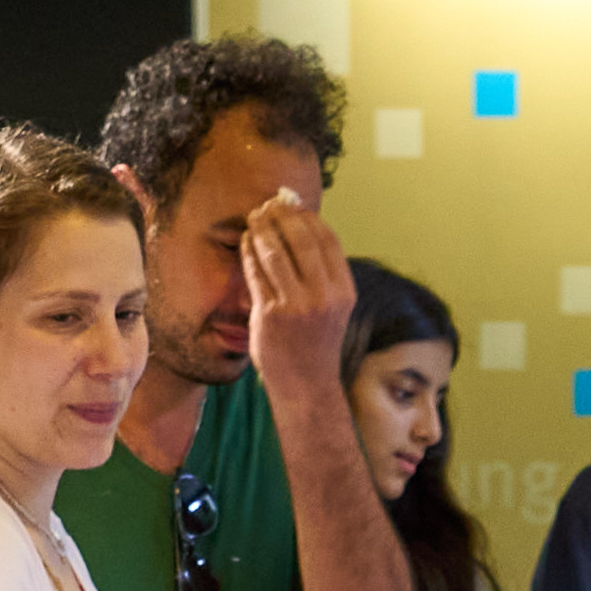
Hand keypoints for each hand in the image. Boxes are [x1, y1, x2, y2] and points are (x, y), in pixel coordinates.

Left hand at [236, 187, 357, 380]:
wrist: (306, 385)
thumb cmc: (316, 342)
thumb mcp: (332, 306)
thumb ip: (322, 272)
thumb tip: (301, 225)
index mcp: (343, 291)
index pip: (326, 238)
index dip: (307, 216)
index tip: (293, 206)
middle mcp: (323, 296)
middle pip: (300, 238)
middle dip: (281, 215)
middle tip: (267, 205)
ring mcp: (295, 306)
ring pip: (275, 250)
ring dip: (261, 228)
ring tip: (254, 219)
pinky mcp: (269, 314)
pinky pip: (255, 271)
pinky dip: (249, 250)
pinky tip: (246, 242)